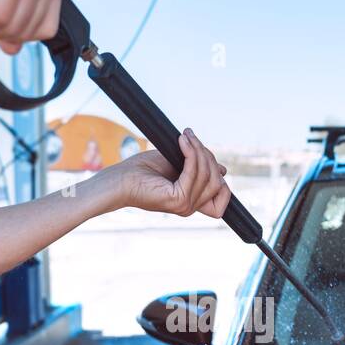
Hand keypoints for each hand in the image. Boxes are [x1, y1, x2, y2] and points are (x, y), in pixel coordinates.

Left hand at [101, 129, 231, 218]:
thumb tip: (223, 169)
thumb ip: (199, 167)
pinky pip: (194, 173)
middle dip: (207, 155)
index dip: (222, 179)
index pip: (223, 198)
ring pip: (208, 175)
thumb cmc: (143, 170)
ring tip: (185, 137)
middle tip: (190, 138)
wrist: (122, 178)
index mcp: (191, 202)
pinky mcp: (178, 200)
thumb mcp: (178, 165)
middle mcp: (190, 208)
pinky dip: (191, 154)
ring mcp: (185, 206)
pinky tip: (182, 142)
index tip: (207, 157)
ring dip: (198, 151)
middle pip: (217, 181)